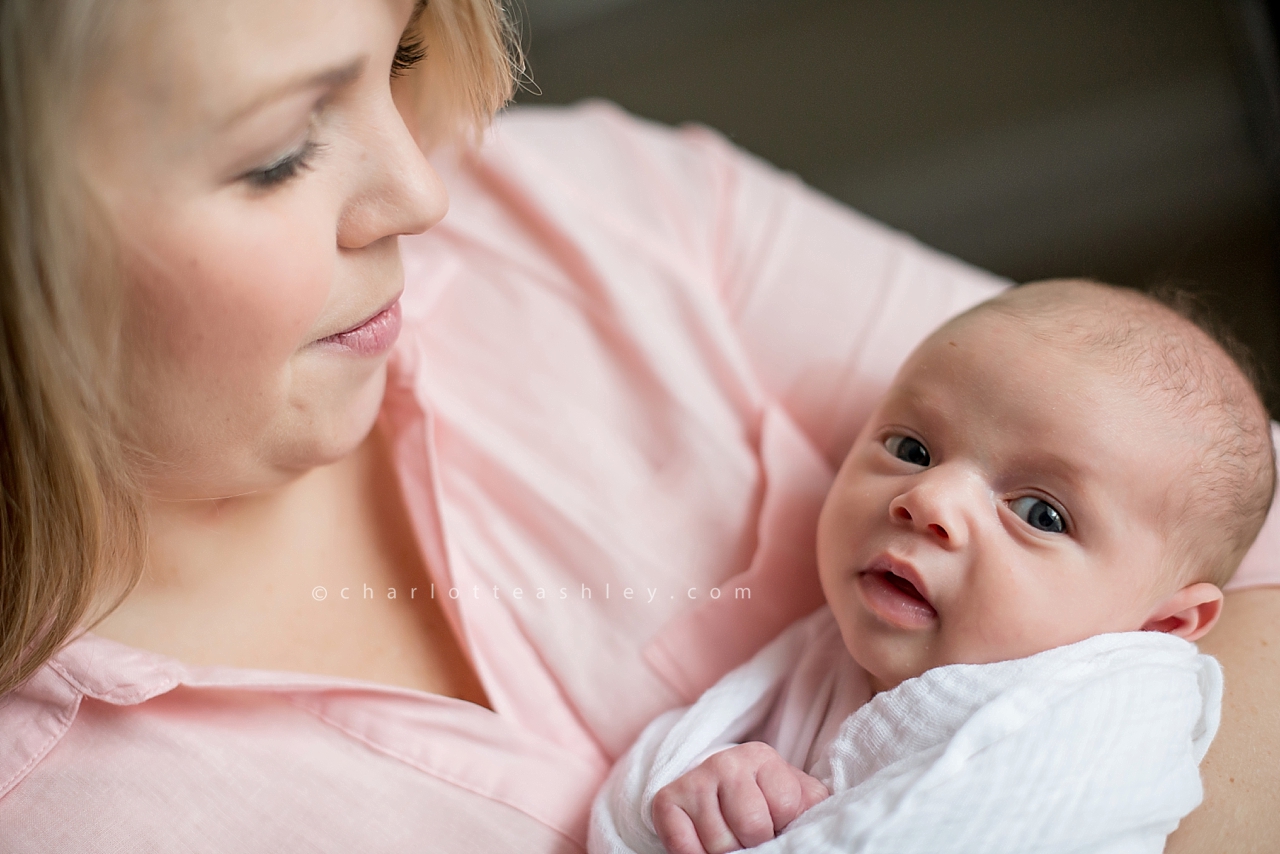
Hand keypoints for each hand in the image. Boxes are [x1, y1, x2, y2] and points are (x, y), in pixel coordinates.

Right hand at [651, 742, 829, 853]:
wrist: (715, 789)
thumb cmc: (764, 801)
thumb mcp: (797, 797)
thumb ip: (813, 807)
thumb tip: (834, 831)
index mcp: (763, 757)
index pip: (785, 806)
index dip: (783, 826)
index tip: (777, 824)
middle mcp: (725, 761)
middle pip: (751, 826)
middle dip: (755, 843)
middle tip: (751, 837)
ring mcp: (694, 780)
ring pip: (720, 843)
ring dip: (728, 853)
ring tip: (731, 840)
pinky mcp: (667, 800)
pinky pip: (685, 848)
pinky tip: (705, 846)